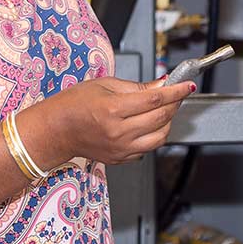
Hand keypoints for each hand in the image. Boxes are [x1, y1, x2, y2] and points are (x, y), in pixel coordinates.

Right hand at [27, 77, 193, 165]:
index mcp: (114, 110)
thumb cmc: (74, 104)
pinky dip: (155, 134)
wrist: (55, 131)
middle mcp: (119, 132)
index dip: (176, 91)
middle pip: (161, 117)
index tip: (187, 85)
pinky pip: (148, 147)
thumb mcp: (105, 85)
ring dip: (168, 121)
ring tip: (164, 109)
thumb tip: (162, 85)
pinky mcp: (121, 158)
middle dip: (175, 103)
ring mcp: (121, 148)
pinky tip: (150, 123)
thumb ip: (137, 87)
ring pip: (160, 136)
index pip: (156, 99)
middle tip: (177, 93)